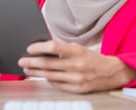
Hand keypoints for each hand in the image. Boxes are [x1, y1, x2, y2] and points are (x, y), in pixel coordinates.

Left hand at [18, 40, 135, 92]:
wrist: (112, 72)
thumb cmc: (92, 58)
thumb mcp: (78, 48)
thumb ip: (62, 48)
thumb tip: (42, 48)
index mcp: (77, 51)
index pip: (53, 47)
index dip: (39, 48)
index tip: (29, 48)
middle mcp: (77, 65)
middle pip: (48, 64)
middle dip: (32, 62)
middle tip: (22, 61)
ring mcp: (77, 79)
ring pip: (50, 76)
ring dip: (36, 72)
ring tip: (28, 69)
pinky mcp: (78, 89)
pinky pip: (57, 85)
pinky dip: (48, 80)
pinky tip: (42, 76)